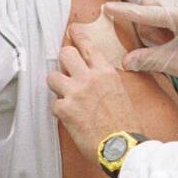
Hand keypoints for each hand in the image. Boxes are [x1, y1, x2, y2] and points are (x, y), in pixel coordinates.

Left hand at [47, 32, 141, 160]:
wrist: (123, 146)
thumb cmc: (125, 125)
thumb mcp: (120, 93)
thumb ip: (105, 80)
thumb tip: (93, 76)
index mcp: (106, 73)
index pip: (88, 46)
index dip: (78, 35)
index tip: (73, 31)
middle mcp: (90, 78)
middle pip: (66, 53)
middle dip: (64, 62)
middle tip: (66, 71)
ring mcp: (75, 92)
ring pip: (52, 76)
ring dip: (57, 86)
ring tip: (66, 96)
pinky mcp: (65, 109)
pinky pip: (53, 104)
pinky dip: (60, 111)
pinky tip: (71, 118)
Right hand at [104, 0, 177, 95]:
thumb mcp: (176, 64)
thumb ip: (148, 60)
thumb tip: (126, 60)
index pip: (146, 13)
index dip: (125, 12)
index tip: (106, 8)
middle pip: (148, 6)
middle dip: (146, 25)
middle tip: (159, 45)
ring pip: (155, 8)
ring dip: (154, 25)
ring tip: (169, 44)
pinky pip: (165, 10)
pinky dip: (163, 24)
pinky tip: (173, 39)